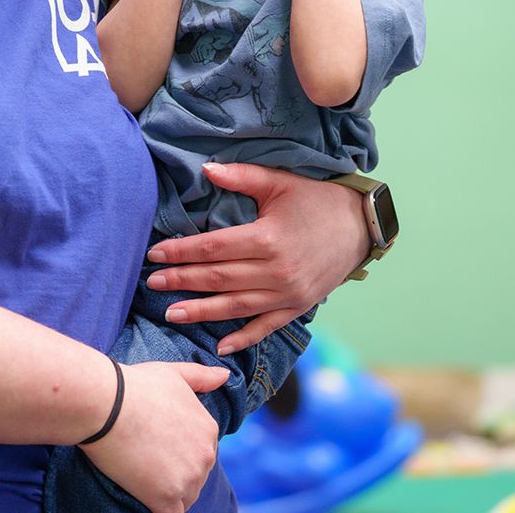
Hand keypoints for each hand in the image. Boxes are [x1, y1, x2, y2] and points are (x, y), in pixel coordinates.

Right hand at [81, 361, 225, 512]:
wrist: (106, 404)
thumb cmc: (135, 385)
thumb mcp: (174, 373)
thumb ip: (202, 377)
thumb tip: (225, 376)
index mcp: (209, 430)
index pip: (200, 451)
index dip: (179, 451)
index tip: (157, 444)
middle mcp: (205, 457)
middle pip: (195, 476)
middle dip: (176, 473)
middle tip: (147, 459)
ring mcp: (187, 480)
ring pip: (184, 497)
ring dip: (168, 492)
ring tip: (143, 476)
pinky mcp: (165, 499)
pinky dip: (160, 509)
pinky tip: (146, 498)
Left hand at [144, 162, 368, 353]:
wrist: (362, 226)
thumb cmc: (317, 200)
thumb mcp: (279, 182)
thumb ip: (241, 177)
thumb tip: (205, 169)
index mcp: (268, 238)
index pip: (213, 248)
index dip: (181, 251)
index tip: (155, 254)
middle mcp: (276, 271)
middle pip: (219, 278)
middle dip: (182, 280)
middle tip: (152, 283)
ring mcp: (288, 294)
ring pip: (236, 306)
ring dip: (202, 311)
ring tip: (171, 314)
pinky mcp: (298, 307)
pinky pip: (266, 326)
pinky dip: (243, 338)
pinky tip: (220, 345)